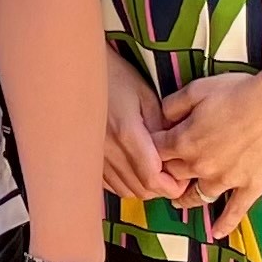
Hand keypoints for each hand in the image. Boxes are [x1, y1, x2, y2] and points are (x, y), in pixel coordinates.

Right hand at [101, 53, 186, 205]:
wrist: (77, 71)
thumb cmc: (114, 76)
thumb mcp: (146, 95)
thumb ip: (162, 127)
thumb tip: (175, 153)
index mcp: (127, 133)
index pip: (152, 178)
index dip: (172, 185)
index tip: (183, 176)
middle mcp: (108, 150)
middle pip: (140, 189)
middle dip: (162, 187)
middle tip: (174, 172)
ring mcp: (95, 156)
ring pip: (126, 190)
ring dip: (144, 186)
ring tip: (154, 169)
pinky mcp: (87, 157)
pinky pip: (110, 184)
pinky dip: (126, 182)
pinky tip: (133, 167)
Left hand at [155, 71, 261, 237]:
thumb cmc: (239, 93)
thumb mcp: (198, 90)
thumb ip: (173, 105)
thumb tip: (161, 117)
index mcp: (184, 141)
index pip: (155, 152)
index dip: (149, 149)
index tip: (150, 149)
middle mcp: (201, 165)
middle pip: (173, 176)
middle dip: (165, 174)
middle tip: (163, 174)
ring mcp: (226, 180)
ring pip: (198, 196)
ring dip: (185, 199)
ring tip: (179, 201)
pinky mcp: (250, 187)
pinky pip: (235, 211)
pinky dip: (225, 223)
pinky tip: (217, 233)